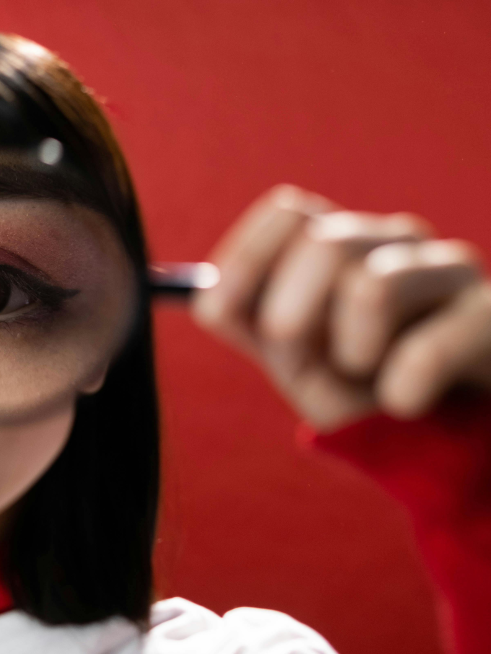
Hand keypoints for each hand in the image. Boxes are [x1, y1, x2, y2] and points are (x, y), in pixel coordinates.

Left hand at [192, 184, 490, 431]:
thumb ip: (250, 323)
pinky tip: (404, 402)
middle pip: (325, 242)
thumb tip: (204, 297)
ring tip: (367, 375)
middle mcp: (395, 241)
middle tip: (296, 355)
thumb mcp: (296, 359)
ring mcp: (449, 269)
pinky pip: (427, 349)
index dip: (245, 259)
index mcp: (343, 242)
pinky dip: (399, 390)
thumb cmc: (359, 389)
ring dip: (350, 351)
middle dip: (290, 314)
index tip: (219, 312)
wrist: (439, 440)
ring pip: (372, 286)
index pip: (287, 213)